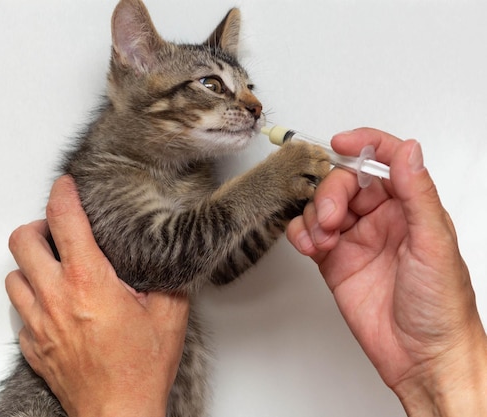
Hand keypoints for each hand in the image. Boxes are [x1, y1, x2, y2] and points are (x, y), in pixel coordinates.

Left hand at [5, 176, 189, 416]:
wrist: (118, 413)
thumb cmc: (139, 370)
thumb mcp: (168, 315)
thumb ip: (167, 278)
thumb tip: (168, 257)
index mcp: (89, 282)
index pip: (64, 220)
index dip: (62, 194)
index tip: (65, 186)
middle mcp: (56, 298)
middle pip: (23, 241)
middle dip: (38, 227)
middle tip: (57, 232)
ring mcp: (39, 323)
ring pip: (13, 275)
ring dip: (31, 264)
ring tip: (54, 267)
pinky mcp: (32, 346)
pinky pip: (20, 310)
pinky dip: (32, 298)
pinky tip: (54, 305)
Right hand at [286, 128, 486, 415]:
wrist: (422, 357)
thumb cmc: (441, 306)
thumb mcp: (434, 243)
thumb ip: (417, 193)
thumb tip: (408, 150)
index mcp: (412, 208)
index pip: (386, 162)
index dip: (365, 145)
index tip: (341, 143)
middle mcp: (382, 219)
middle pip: (344, 183)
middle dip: (330, 193)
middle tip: (332, 218)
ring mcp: (356, 239)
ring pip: (322, 206)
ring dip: (314, 215)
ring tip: (323, 239)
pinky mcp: (334, 261)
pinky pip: (308, 233)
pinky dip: (301, 233)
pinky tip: (310, 245)